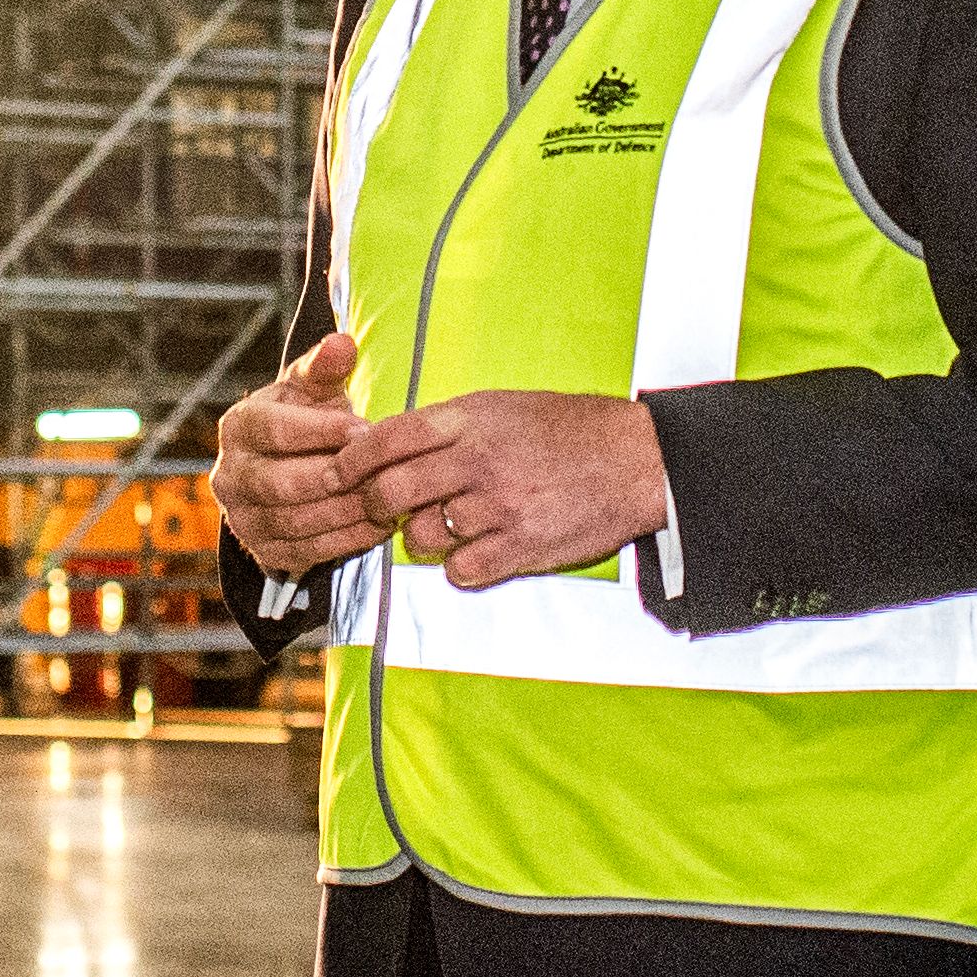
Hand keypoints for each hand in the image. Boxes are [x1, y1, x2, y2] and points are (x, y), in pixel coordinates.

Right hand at [211, 332, 384, 575]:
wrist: (287, 466)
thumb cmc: (303, 418)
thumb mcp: (312, 388)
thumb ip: (325, 366)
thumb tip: (343, 343)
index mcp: (239, 427)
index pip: (275, 431)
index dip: (321, 432)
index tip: (366, 431)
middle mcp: (229, 475)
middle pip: (282, 483)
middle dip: (337, 479)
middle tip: (382, 473)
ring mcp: (242, 517)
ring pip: (295, 521)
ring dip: (346, 514)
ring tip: (388, 501)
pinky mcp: (263, 551)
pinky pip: (305, 553)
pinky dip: (345, 541)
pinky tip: (379, 527)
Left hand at [336, 390, 667, 589]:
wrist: (634, 460)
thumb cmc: (567, 429)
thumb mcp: (502, 406)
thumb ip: (448, 425)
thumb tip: (392, 440)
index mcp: (468, 421)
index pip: (386, 438)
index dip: (352, 458)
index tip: (342, 471)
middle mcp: (476, 462)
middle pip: (389, 491)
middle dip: (373, 504)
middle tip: (380, 509)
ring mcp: (498, 507)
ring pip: (419, 536)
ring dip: (419, 537)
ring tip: (442, 527)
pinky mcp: (521, 547)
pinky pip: (461, 570)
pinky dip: (459, 566)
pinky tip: (475, 551)